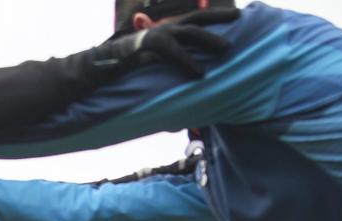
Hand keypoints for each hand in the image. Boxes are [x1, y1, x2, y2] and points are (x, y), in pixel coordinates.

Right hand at [86, 9, 238, 79]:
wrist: (103, 67)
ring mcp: (156, 35)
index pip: (194, 20)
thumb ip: (176, 70)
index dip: (213, 18)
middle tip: (238, 16)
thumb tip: (197, 84)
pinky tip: (200, 73)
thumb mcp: (158, 66)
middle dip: (217, 17)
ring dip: (208, 39)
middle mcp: (164, 29)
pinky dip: (187, 62)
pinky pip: (172, 52)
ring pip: (187, 32)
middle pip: (195, 18)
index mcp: (168, 31)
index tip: (234, 17)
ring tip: (226, 48)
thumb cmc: (131, 70)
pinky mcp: (148, 46)